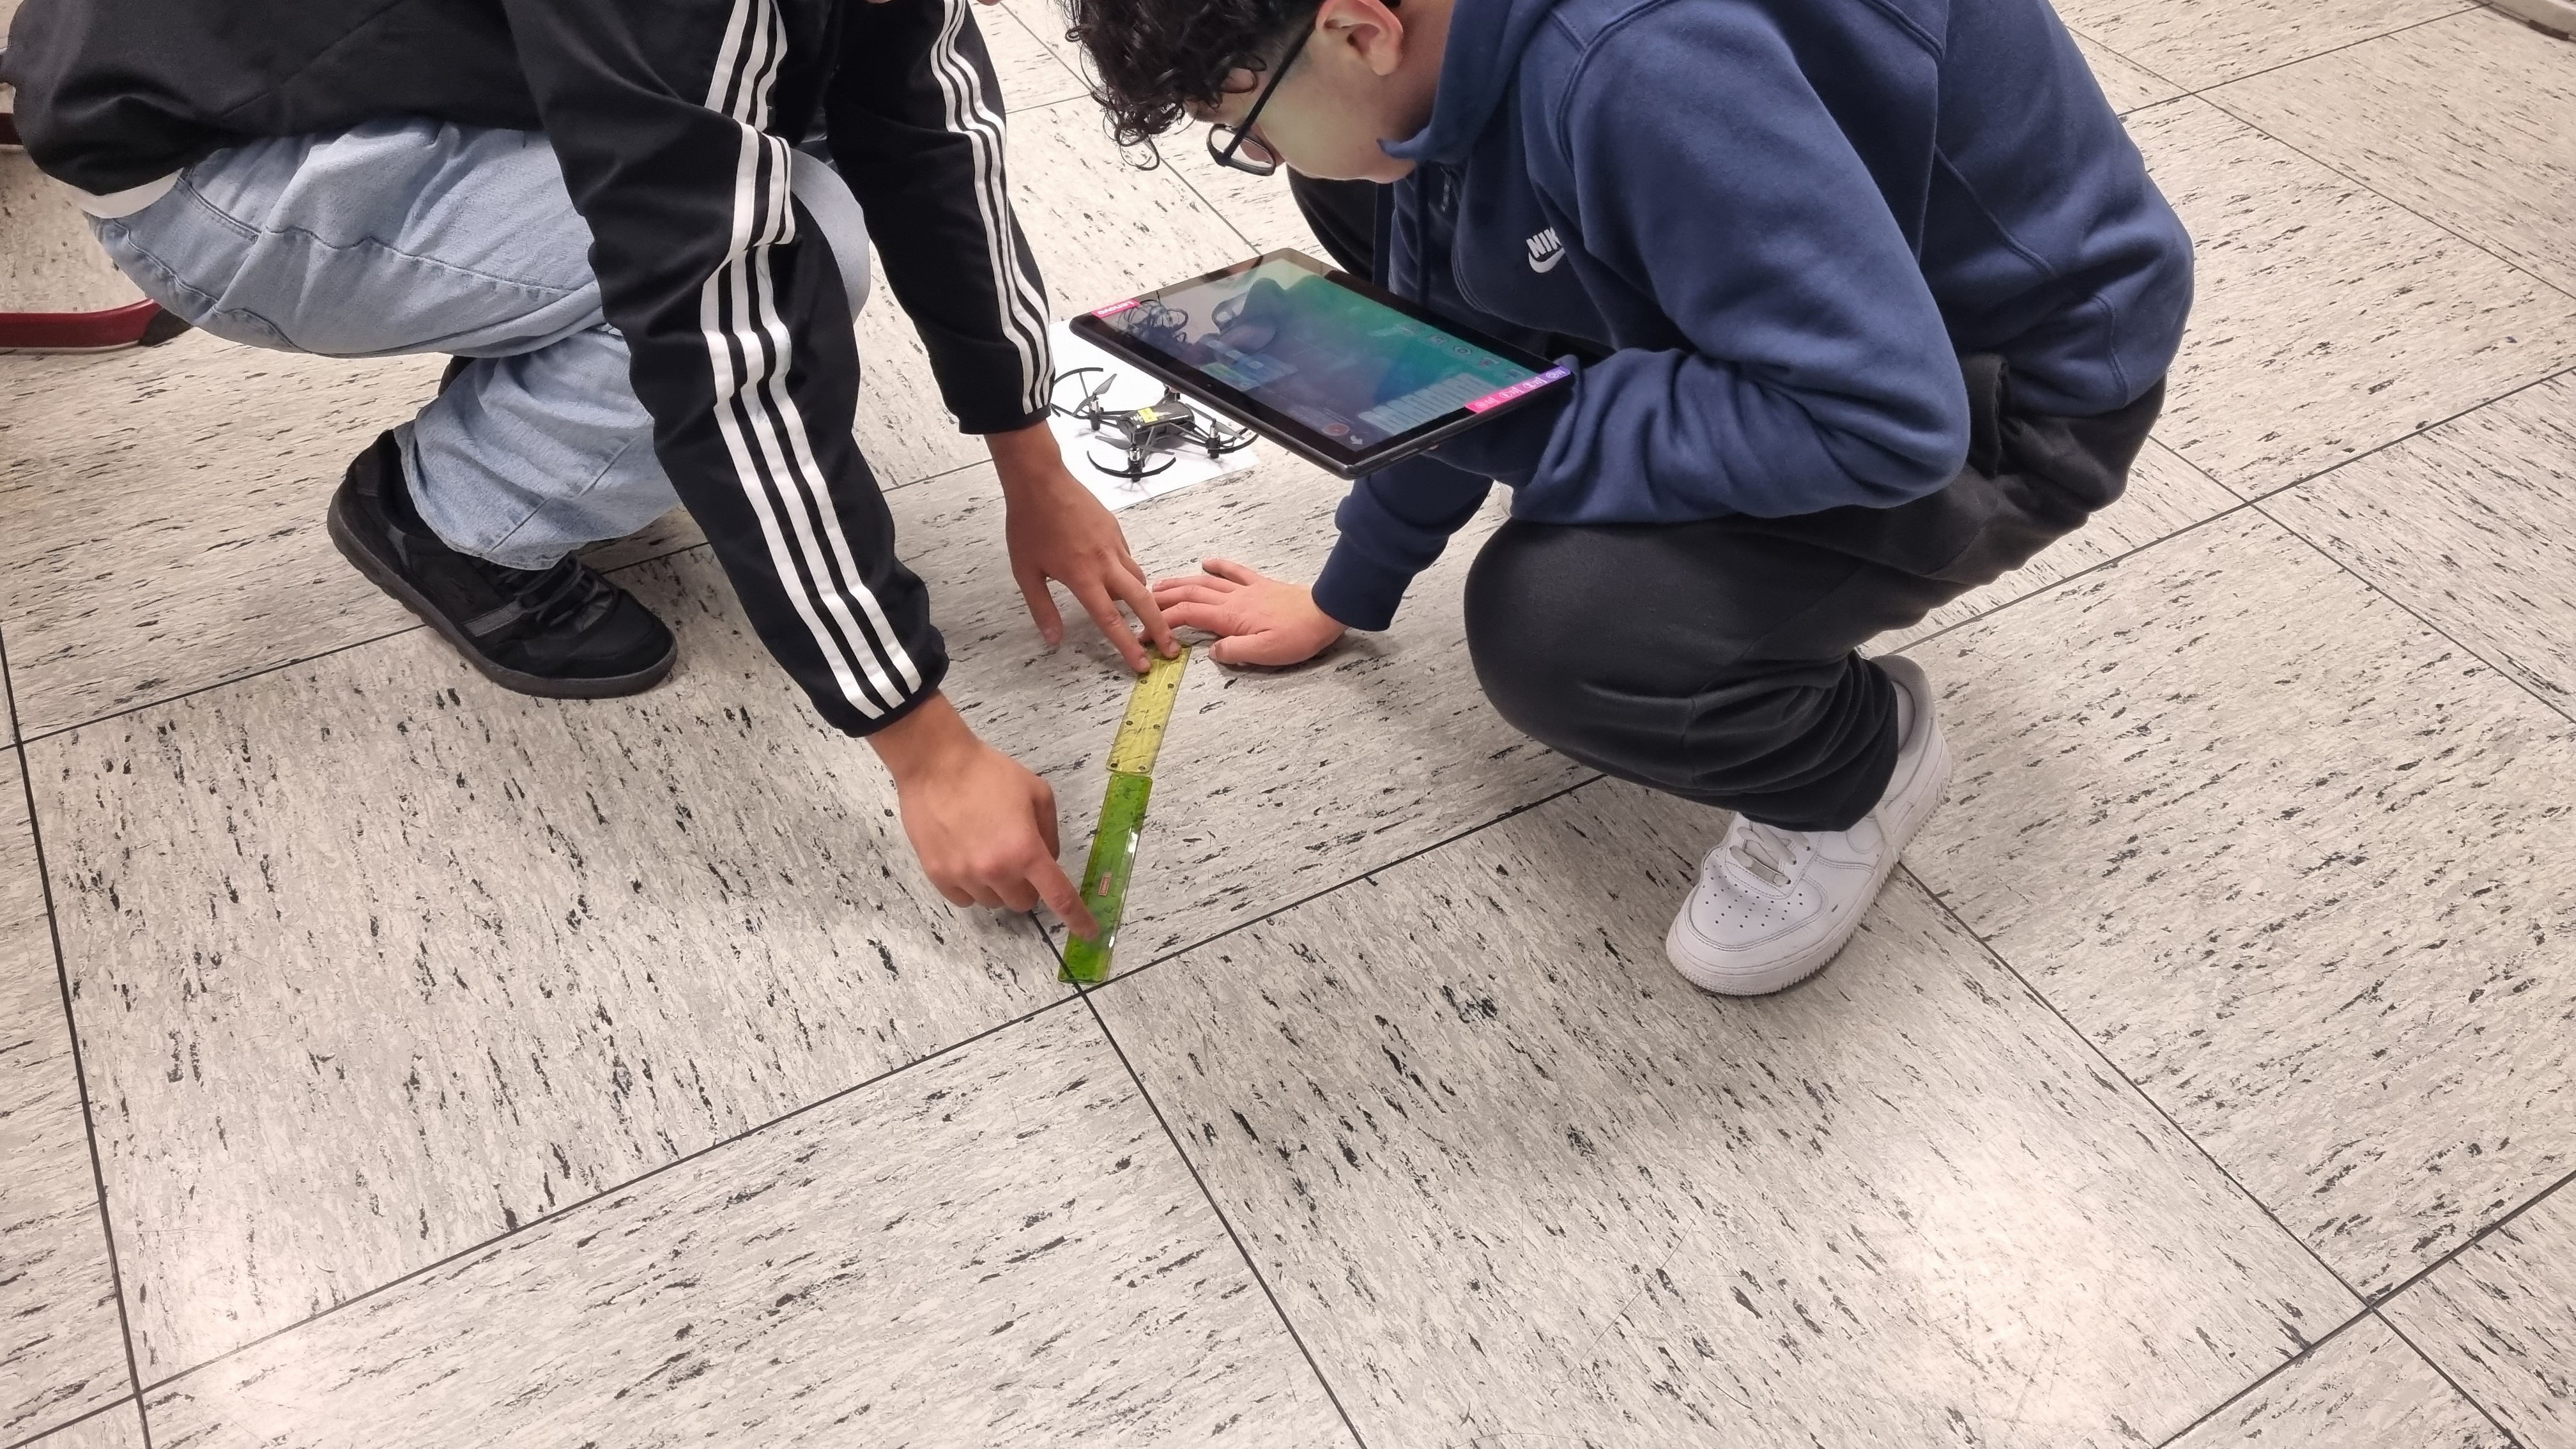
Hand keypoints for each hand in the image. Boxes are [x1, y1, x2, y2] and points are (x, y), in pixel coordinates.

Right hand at [870, 694, 1097, 936]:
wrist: (936, 764)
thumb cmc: (989, 773)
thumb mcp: (1037, 793)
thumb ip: (1049, 832)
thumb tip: (1049, 860)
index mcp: (1026, 850)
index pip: (1058, 896)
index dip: (1077, 918)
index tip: (1088, 932)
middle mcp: (996, 870)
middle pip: (1023, 902)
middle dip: (1027, 885)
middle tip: (1017, 858)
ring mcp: (964, 876)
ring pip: (993, 902)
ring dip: (998, 886)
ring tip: (986, 850)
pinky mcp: (938, 875)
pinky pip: (965, 900)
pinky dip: (972, 887)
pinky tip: (967, 858)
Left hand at [988, 422, 1177, 673]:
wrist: (1040, 479)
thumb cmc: (1028, 525)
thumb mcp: (1026, 572)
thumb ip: (1042, 608)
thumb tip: (1053, 640)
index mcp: (1083, 577)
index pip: (1110, 620)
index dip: (1127, 646)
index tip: (1141, 665)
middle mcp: (1105, 563)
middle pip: (1142, 602)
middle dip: (1160, 628)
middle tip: (1170, 648)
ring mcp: (1113, 544)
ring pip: (1139, 578)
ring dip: (1144, 599)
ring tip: (1145, 614)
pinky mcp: (1115, 529)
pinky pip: (1128, 558)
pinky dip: (1128, 573)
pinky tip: (1117, 576)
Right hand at [1150, 558, 1345, 666]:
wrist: (1326, 612)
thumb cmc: (1298, 636)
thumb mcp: (1264, 654)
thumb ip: (1233, 653)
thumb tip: (1211, 651)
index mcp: (1230, 617)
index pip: (1187, 615)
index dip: (1162, 623)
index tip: (1148, 633)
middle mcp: (1233, 599)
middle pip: (1190, 594)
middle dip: (1162, 599)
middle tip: (1141, 604)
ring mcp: (1246, 589)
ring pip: (1205, 582)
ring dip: (1180, 582)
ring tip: (1160, 585)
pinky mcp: (1261, 585)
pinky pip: (1235, 571)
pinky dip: (1218, 566)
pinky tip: (1206, 562)